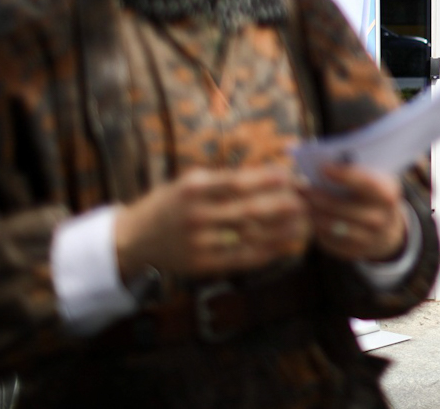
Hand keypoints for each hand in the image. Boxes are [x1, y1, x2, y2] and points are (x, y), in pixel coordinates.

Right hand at [114, 166, 310, 281]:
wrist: (134, 238)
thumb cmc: (170, 203)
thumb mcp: (190, 182)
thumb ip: (224, 180)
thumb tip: (270, 175)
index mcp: (193, 188)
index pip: (236, 182)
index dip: (265, 179)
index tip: (289, 175)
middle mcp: (195, 215)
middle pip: (247, 210)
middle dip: (280, 205)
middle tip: (305, 201)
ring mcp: (198, 242)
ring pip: (248, 236)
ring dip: (280, 231)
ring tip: (304, 224)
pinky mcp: (201, 264)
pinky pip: (240, 258)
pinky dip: (265, 252)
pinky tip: (284, 246)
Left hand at [302, 163, 406, 262]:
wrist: (387, 229)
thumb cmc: (371, 195)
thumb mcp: (373, 180)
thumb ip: (353, 170)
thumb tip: (318, 161)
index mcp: (388, 194)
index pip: (366, 183)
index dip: (344, 175)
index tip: (323, 168)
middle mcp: (382, 218)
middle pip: (342, 207)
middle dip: (318, 197)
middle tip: (300, 187)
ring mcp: (369, 239)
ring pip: (331, 226)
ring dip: (313, 213)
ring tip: (302, 202)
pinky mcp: (354, 252)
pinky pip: (329, 240)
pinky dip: (317, 228)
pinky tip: (312, 216)